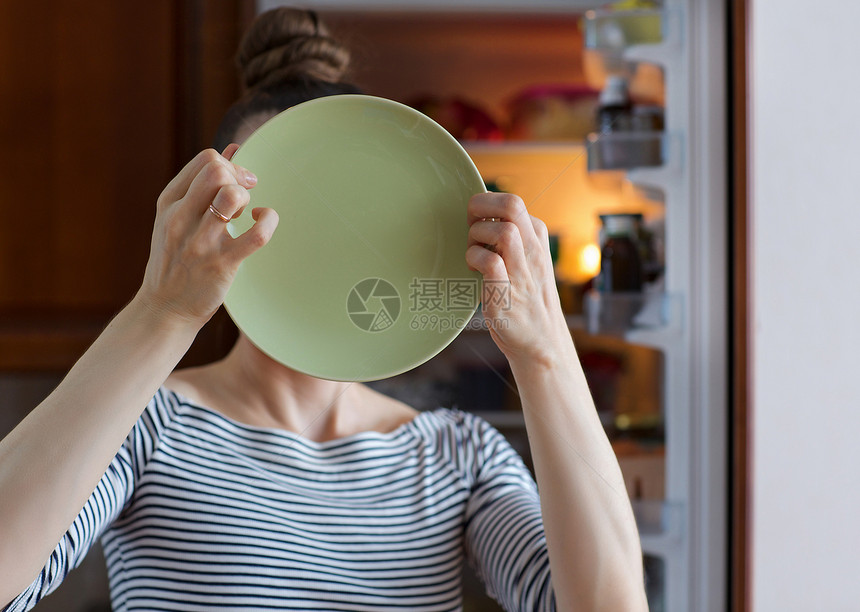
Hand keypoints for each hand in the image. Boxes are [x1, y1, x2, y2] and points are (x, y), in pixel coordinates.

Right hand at [136, 145, 278, 326]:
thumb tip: (234, 148)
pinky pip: (257, 234)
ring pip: (232, 195)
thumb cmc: (175, 260)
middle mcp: (181, 218)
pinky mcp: (221, 264)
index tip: (239, 183)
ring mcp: (200, 241)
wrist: (164, 309)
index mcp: (169, 202)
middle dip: (240, 177)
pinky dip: (268, 221)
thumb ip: (200, 183)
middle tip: (245, 198)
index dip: (232, 164)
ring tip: (245, 213)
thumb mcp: (176, 216)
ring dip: (247, 198)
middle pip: (217, 170)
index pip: (206, 160)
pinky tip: (262, 223)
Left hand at [465, 192, 569, 365]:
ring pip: (504, 232)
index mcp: (537, 240)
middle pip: (513, 205)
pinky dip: (475, 260)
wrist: (542, 343)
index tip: (476, 222)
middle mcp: (533, 252)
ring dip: (477, 237)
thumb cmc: (525, 300)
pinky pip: (491, 263)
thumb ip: (511, 239)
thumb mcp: (526, 261)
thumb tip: (478, 216)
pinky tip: (472, 270)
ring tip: (473, 254)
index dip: (487, 205)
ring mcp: (523, 273)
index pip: (513, 202)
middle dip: (481, 206)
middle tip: (470, 225)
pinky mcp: (507, 295)